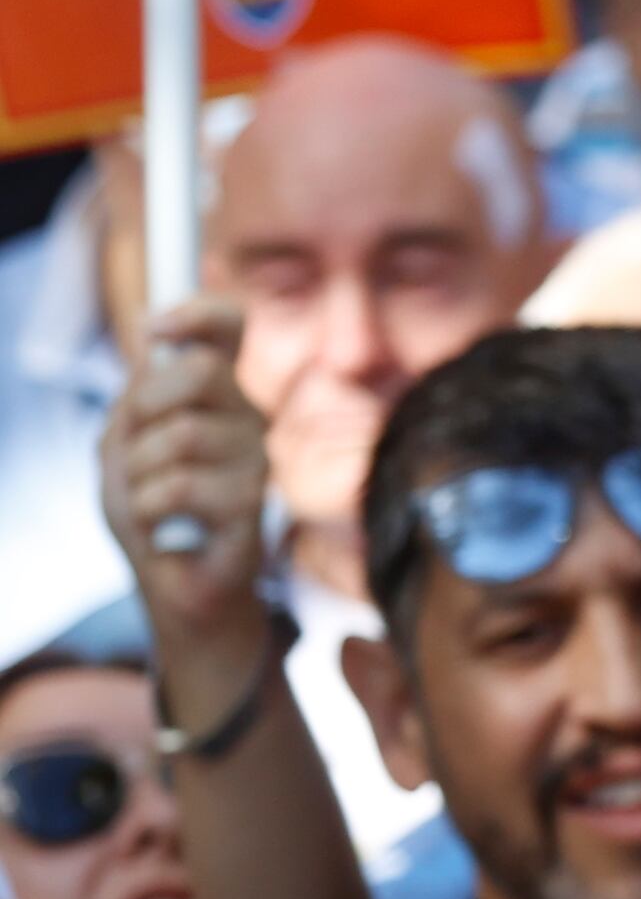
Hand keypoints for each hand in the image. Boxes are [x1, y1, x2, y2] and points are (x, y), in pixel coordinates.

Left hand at [101, 299, 271, 652]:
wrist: (174, 585)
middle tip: (138, 448)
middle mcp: (250, 419)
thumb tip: (154, 351)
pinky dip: (147, 508)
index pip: (230, 328)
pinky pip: (178, 487)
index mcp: (222, 396)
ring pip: (181, 435)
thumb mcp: (125, 445)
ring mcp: (258, 461)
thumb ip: (138, 398)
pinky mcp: (253, 507)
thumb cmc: (153, 512)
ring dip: (140, 473)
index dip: (197, 313)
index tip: (154, 330)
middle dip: (149, 407)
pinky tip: (163, 526)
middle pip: (203, 371)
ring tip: (150, 501)